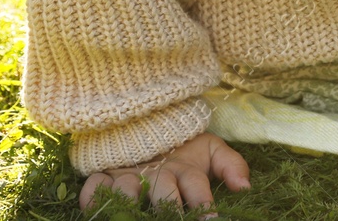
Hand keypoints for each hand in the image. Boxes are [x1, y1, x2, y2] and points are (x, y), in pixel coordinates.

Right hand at [79, 131, 249, 217]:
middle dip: (169, 207)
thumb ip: (231, 165)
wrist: (149, 125)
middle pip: (162, 191)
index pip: (195, 185)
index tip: (210, 218)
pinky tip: (95, 210)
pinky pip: (92, 186)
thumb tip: (246, 187)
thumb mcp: (210, 151)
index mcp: (183, 169)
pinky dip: (91, 197)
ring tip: (134, 211)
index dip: (203, 203)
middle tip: (176, 216)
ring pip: (126, 190)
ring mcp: (128, 174)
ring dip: (129, 202)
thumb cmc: (183, 147)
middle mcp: (156, 174)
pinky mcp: (104, 174)